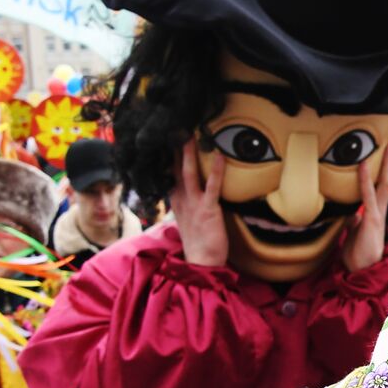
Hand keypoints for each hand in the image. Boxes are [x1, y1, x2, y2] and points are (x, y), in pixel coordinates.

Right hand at [169, 141, 228, 267]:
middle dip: (174, 148)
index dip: (168, 155)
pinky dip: (216, 171)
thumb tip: (185, 188)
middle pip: (174, 168)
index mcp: (175, 199)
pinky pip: (212, 186)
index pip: (169, 172)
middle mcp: (181, 198)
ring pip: (188, 173)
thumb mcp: (188, 216)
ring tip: (190, 134)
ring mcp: (194, 203)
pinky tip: (220, 157)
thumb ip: (186, 201)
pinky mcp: (208, 209)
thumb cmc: (199, 240)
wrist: (202, 261)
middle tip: (174, 127)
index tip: (168, 137)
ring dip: (189, 154)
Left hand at [342, 143, 387, 272]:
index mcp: (376, 213)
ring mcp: (377, 214)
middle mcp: (380, 211)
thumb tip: (353, 214)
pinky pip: (368, 195)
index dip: (385, 171)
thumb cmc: (357, 254)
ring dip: (387, 165)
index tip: (386, 154)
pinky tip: (363, 165)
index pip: (383, 187)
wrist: (361, 271)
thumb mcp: (355, 233)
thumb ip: (355, 221)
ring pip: (385, 185)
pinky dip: (365, 179)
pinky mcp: (371, 219)